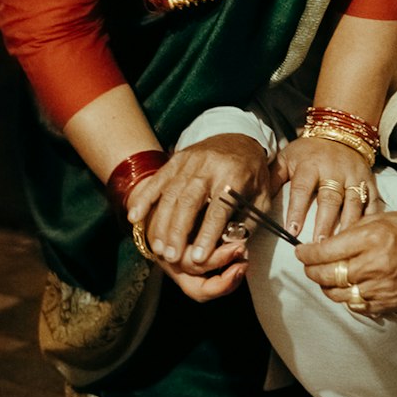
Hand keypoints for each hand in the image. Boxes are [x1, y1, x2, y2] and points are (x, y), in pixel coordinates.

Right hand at [126, 134, 269, 272]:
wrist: (239, 138)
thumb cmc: (252, 175)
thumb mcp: (261, 197)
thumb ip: (247, 221)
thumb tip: (230, 246)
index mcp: (234, 175)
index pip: (218, 208)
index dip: (207, 234)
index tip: (198, 258)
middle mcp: (209, 165)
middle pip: (188, 201)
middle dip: (178, 232)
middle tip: (172, 258)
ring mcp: (189, 161)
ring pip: (170, 194)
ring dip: (162, 223)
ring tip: (158, 249)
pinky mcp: (175, 160)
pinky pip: (156, 181)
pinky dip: (144, 199)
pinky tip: (134, 217)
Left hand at [272, 136, 378, 240]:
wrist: (340, 131)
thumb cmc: (308, 151)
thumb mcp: (287, 157)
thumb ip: (274, 177)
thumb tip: (259, 199)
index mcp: (310, 165)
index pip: (302, 189)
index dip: (297, 210)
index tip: (292, 231)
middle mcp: (334, 170)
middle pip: (330, 199)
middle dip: (325, 223)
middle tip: (320, 246)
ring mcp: (354, 176)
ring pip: (353, 202)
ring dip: (348, 225)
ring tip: (342, 246)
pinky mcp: (369, 181)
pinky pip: (372, 200)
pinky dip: (371, 218)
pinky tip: (365, 234)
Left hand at [296, 211, 396, 315]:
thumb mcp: (379, 218)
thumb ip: (351, 231)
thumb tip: (325, 243)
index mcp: (371, 238)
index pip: (326, 251)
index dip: (307, 254)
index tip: (301, 253)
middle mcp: (374, 264)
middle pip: (328, 275)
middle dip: (312, 271)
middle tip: (308, 267)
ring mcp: (381, 287)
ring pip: (339, 294)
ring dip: (327, 287)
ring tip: (325, 278)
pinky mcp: (388, 302)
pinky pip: (357, 306)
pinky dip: (347, 298)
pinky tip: (346, 289)